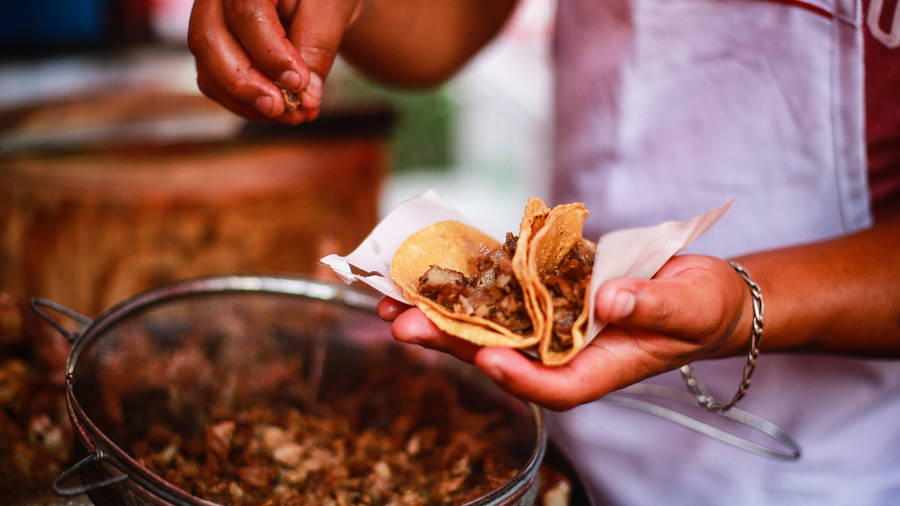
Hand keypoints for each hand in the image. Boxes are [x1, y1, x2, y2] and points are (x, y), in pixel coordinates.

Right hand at [188, 0, 368, 123]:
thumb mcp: (331, 10)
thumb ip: (317, 47)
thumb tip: (305, 99)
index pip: (246, 14)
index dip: (270, 54)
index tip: (299, 83)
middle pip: (209, 40)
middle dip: (247, 84)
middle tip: (283, 108)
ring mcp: (207, 21)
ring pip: (207, 67)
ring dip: (247, 101)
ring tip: (290, 115)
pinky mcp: (212, 49)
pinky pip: (214, 82)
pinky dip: (244, 104)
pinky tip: (277, 110)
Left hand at [378, 254, 751, 410]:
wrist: (696, 291)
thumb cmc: (702, 308)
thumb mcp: (687, 306)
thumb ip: (650, 306)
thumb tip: (611, 300)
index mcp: (598, 368)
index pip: (553, 386)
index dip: (520, 377)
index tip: (488, 361)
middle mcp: (563, 351)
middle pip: (502, 354)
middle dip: (451, 342)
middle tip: (402, 326)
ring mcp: (549, 324)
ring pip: (489, 324)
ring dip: (442, 314)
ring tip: (393, 302)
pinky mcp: (544, 294)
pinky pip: (501, 291)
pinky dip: (468, 281)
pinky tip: (432, 270)